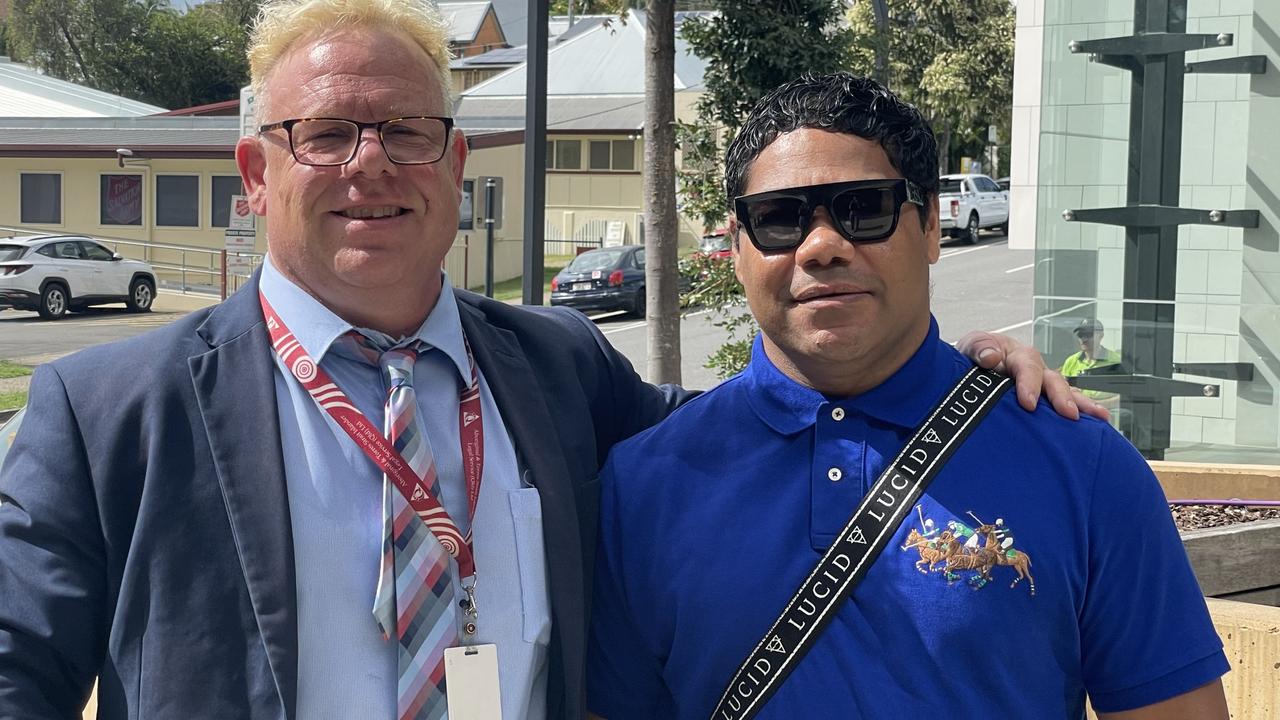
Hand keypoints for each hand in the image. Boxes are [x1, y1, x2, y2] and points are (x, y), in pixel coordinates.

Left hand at [956, 331, 1110, 421]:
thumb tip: (991, 357)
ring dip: (1083, 404)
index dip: (1030, 383)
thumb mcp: (971, 346)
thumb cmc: (973, 357)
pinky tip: (1099, 424)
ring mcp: (1043, 386)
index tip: (1028, 403)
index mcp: (1017, 355)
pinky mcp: (1045, 401)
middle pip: (1053, 379)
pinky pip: (1066, 405)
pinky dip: (1082, 413)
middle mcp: (1035, 370)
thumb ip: (979, 347)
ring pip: (1066, 392)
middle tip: (1068, 414)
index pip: (1027, 366)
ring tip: (1100, 416)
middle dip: (1062, 397)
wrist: (971, 369)